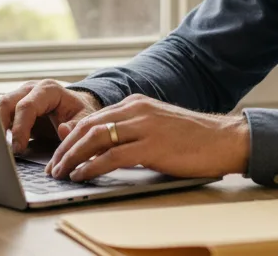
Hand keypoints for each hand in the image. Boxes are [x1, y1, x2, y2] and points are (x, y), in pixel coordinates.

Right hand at [0, 79, 102, 153]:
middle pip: (6, 103)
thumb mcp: (85, 118)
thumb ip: (76, 125)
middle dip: (0, 126)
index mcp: (48, 90)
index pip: (27, 106)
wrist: (76, 108)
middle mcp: (30, 90)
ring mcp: (19, 97)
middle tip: (1, 149)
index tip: (19, 148)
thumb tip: (62, 130)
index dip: (20, 128)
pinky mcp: (13, 108)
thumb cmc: (79, 113)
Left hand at [45, 94, 249, 181]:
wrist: (224, 139)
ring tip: (61, 172)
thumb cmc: (192, 138)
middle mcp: (137, 110)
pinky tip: (82, 175)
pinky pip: (112, 156)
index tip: (59, 154)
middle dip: (65, 148)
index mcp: (137, 103)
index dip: (71, 138)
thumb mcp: (153, 126)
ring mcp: (144, 126)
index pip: (93, 118)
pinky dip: (92, 166)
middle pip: (88, 127)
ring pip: (96, 139)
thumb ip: (122, 128)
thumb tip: (83, 134)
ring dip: (73, 157)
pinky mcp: (152, 146)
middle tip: (53, 166)